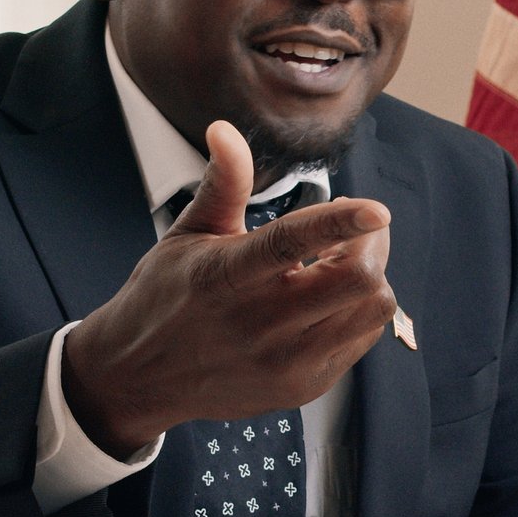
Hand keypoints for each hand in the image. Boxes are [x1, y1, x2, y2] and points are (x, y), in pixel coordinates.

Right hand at [63, 121, 394, 456]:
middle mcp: (258, 324)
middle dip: (373, 242)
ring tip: (344, 261)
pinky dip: (358, 309)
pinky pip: (362, 340)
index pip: (291, 244)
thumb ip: (221, 184)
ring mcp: (285, 363)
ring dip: (372, 276)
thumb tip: (224, 129)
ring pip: (371, 311)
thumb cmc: (164, 296)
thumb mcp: (186, 235)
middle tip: (361, 228)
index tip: (377, 210)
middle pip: (357, 281)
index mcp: (225, 276)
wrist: (141, 378)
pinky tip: (329, 298)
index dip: (340, 223)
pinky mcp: (303, 387)